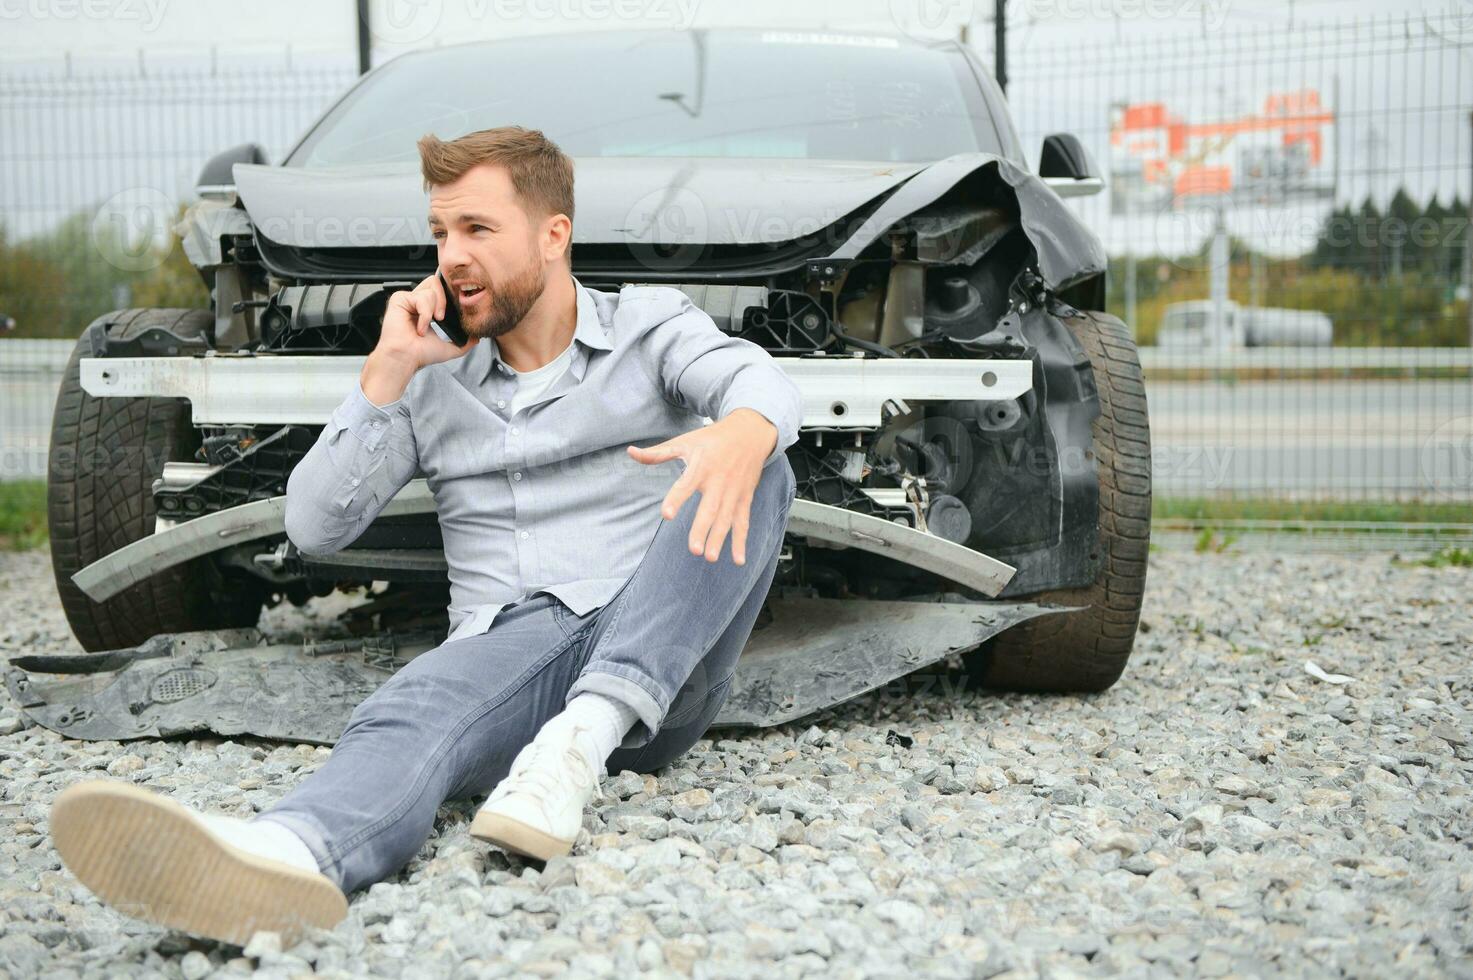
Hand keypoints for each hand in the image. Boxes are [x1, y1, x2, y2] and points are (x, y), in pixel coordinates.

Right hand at [374, 273, 477, 371]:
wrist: (406, 358)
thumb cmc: (420, 355)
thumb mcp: (450, 348)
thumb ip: (465, 342)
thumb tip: (477, 338)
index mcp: (426, 309)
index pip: (441, 291)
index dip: (450, 295)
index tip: (456, 307)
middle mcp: (416, 302)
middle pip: (436, 282)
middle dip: (444, 299)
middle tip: (441, 318)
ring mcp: (408, 299)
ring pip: (431, 288)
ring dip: (434, 308)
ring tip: (427, 326)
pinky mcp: (400, 299)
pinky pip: (421, 297)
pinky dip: (425, 315)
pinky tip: (419, 328)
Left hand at [626, 409, 778, 564]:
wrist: (750, 432)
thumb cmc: (711, 438)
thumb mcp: (685, 441)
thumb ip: (657, 453)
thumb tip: (630, 452)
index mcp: (701, 466)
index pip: (686, 484)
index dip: (676, 499)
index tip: (667, 515)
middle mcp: (719, 480)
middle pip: (710, 508)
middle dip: (702, 529)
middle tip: (693, 550)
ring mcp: (734, 491)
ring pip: (727, 518)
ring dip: (720, 539)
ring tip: (710, 558)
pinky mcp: (745, 498)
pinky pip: (743, 521)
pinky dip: (741, 541)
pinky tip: (738, 560)